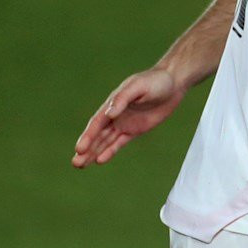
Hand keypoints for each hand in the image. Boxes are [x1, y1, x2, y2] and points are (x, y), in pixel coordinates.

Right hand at [72, 66, 186, 167]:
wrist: (173, 83)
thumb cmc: (155, 81)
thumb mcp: (139, 87)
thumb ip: (123, 99)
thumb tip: (109, 114)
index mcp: (112, 103)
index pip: (97, 123)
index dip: (88, 136)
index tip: (79, 149)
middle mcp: (115, 115)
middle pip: (97, 134)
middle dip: (86, 148)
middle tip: (75, 163)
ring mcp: (124, 123)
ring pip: (105, 140)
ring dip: (94, 152)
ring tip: (80, 165)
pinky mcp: (136, 129)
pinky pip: (120, 142)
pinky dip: (110, 151)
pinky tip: (100, 160)